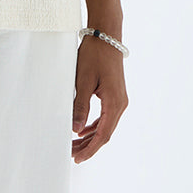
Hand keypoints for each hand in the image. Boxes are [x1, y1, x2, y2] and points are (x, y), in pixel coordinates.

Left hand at [72, 34, 127, 162]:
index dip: (90, 149)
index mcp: (115, 103)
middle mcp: (120, 103)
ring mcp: (119, 99)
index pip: (103, 135)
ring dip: (91, 136)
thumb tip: (76, 129)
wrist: (106, 35)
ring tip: (75, 144)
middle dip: (88, 145)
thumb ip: (80, 106)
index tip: (77, 157)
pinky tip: (83, 129)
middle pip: (105, 133)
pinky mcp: (114, 93)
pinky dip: (95, 124)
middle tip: (72, 153)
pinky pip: (105, 115)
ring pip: (105, 125)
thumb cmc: (95, 54)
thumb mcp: (83, 80)